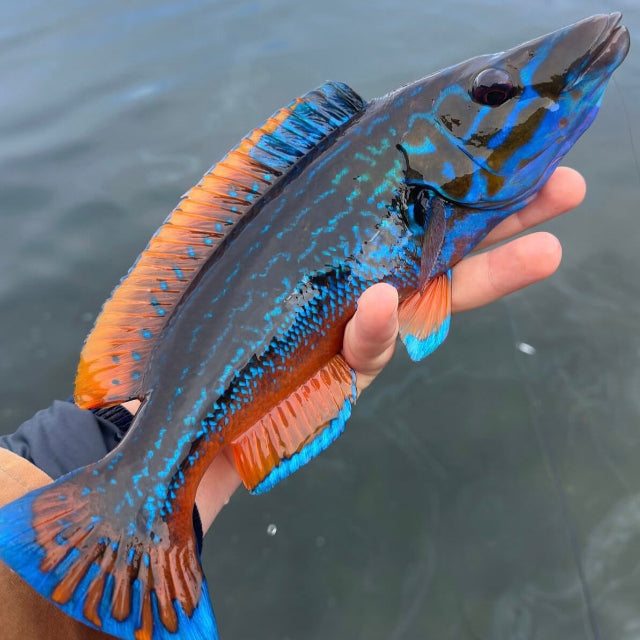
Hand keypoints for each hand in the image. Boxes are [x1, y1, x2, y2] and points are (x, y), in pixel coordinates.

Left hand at [193, 166, 585, 530]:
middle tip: (564, 189)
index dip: (462, 186)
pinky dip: (373, 326)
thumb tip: (327, 156)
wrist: (198, 392)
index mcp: (350, 248)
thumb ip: (287, 200)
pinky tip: (381, 301)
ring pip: (436, 298)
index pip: (415, 211)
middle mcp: (367, 282)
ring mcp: (362, 326)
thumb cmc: (213, 306)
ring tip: (545, 251)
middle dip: (504, 220)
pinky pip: (366, 347)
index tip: (509, 153)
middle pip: (447, 248)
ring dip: (487, 272)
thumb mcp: (246, 239)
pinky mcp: (344, 370)